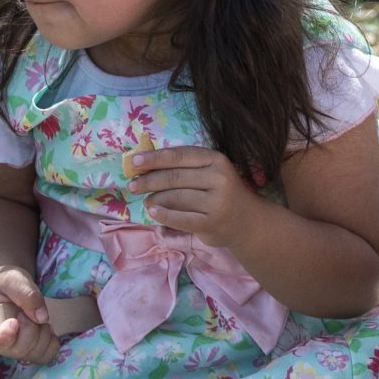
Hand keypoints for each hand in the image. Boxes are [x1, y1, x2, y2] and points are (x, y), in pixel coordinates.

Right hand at [0, 266, 59, 363]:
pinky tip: (44, 326)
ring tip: (33, 315)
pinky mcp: (32, 352)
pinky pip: (47, 355)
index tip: (13, 322)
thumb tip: (41, 318)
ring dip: (42, 331)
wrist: (11, 289)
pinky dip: (51, 340)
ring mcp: (16, 351)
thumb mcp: (12, 280)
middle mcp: (0, 346)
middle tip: (25, 310)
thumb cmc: (5, 284)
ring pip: (35, 353)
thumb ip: (25, 294)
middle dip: (30, 326)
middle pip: (20, 349)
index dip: (4, 339)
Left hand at [127, 146, 261, 246]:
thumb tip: (144, 165)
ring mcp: (216, 202)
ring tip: (145, 200)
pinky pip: (181, 218)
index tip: (134, 162)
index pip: (180, 155)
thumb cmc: (220, 192)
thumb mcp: (210, 172)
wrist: (246, 221)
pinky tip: (153, 212)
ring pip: (175, 197)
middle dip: (149, 180)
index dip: (155, 158)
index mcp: (216, 160)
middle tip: (132, 185)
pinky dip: (164, 215)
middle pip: (175, 177)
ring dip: (154, 198)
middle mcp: (219, 178)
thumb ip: (184, 166)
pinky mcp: (211, 223)